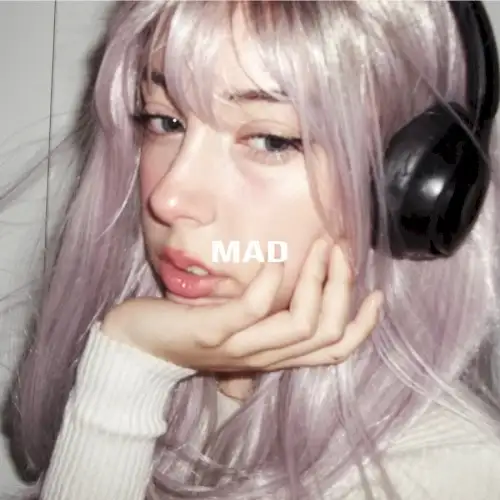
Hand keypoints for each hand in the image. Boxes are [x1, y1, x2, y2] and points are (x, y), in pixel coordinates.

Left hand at [101, 239, 382, 371]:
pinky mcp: (210, 333)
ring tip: (317, 248)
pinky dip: (269, 285)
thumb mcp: (238, 328)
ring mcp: (238, 348)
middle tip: (339, 252)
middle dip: (342, 289)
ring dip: (315, 281)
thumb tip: (297, 292)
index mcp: (275, 355)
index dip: (362, 326)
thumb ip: (268, 319)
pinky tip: (273, 260)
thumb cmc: (191, 329)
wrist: (137, 347)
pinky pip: (251, 312)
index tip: (375, 294)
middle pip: (325, 334)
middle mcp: (264, 357)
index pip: (334, 351)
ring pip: (298, 325)